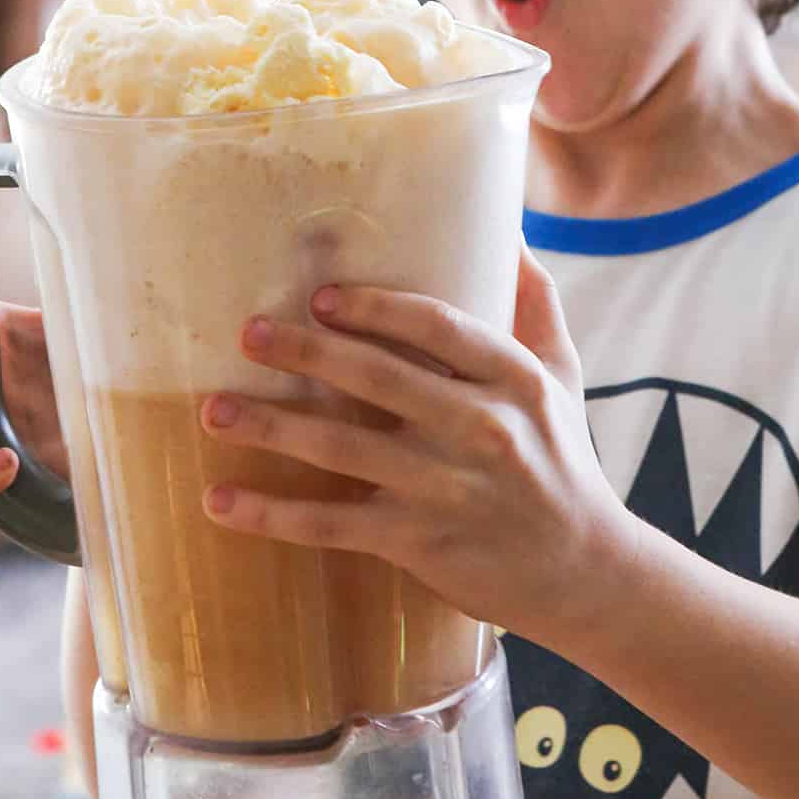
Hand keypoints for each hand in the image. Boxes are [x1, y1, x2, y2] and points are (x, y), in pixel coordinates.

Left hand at [200, 245, 625, 645]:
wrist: (584, 573)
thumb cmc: (560, 459)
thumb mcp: (561, 374)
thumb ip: (533, 300)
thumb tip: (505, 225)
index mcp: (512, 379)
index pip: (439, 327)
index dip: (376, 308)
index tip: (321, 295)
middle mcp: (482, 429)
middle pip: (379, 379)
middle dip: (306, 352)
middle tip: (248, 333)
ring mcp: (447, 490)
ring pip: (343, 451)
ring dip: (271, 428)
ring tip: (214, 409)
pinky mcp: (420, 542)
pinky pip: (332, 525)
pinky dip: (272, 516)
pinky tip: (221, 502)